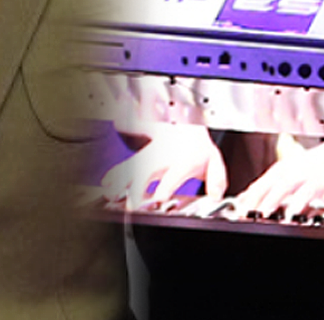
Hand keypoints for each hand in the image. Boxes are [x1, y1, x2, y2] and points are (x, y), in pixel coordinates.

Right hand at [100, 123, 227, 209]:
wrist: (186, 120)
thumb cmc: (197, 145)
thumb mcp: (214, 160)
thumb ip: (216, 180)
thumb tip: (215, 197)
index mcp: (182, 161)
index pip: (173, 175)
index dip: (165, 186)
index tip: (157, 197)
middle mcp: (163, 158)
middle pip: (147, 171)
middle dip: (137, 186)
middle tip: (130, 202)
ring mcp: (149, 155)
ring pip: (132, 166)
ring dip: (120, 180)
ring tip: (110, 192)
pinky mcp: (141, 153)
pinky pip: (127, 161)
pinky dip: (115, 171)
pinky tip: (106, 181)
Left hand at [229, 137, 323, 219]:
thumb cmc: (304, 166)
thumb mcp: (280, 173)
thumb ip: (263, 186)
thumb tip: (243, 198)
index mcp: (279, 171)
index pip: (262, 184)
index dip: (251, 198)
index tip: (242, 211)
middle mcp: (294, 174)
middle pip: (280, 187)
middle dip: (270, 200)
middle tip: (261, 214)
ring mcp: (312, 180)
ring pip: (304, 190)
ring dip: (297, 202)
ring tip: (291, 214)